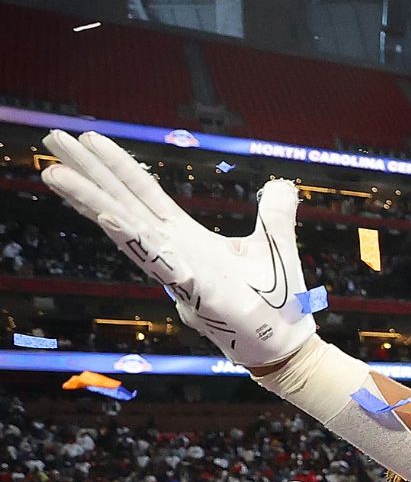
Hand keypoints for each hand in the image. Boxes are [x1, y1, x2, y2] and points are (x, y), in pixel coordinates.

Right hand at [40, 131, 316, 366]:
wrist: (284, 344)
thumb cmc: (274, 300)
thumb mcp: (274, 243)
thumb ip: (274, 212)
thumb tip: (281, 185)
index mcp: (186, 238)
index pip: (144, 192)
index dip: (117, 165)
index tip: (89, 137)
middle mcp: (172, 251)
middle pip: (122, 202)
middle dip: (87, 171)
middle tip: (53, 140)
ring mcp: (177, 271)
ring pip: (125, 228)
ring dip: (90, 199)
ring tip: (55, 173)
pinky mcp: (193, 292)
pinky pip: (158, 262)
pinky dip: (134, 239)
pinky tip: (109, 216)